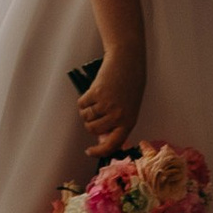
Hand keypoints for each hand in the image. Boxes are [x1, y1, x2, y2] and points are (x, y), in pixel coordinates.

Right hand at [77, 42, 142, 161]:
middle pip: (93, 130)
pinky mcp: (96, 93)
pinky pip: (82, 104)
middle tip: (95, 112)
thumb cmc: (130, 84)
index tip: (89, 151)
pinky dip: (83, 100)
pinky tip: (91, 92)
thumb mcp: (129, 107)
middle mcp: (117, 116)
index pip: (112, 145)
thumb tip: (100, 139)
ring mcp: (106, 105)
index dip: (99, 151)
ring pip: (86, 116)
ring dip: (86, 110)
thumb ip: (117, 123)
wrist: (127, 60)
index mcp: (129, 122)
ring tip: (95, 99)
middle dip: (90, 123)